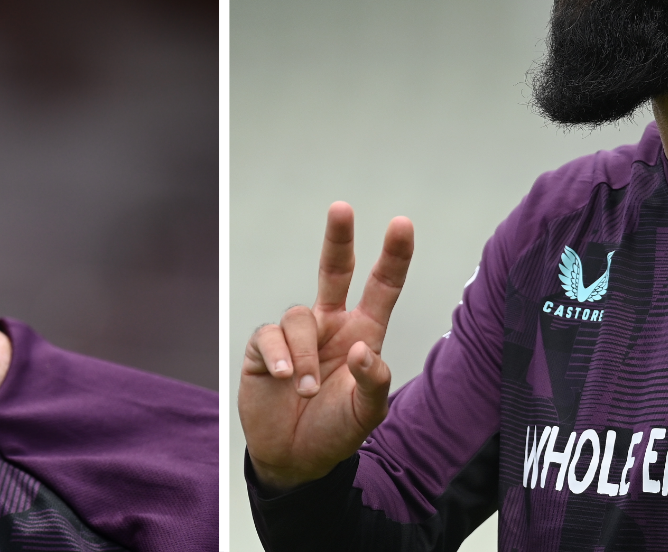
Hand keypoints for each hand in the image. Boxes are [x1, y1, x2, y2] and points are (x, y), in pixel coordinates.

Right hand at [239, 202, 413, 491]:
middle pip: (334, 271)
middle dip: (338, 239)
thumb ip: (373, 382)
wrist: (294, 459)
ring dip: (303, 354)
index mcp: (362, 334)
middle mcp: (330, 326)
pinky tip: (283, 380)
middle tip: (341, 208)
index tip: (401, 224)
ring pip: (298, 317)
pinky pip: (270, 336)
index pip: (381, 288)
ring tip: (304, 388)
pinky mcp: (265, 348)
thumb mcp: (366, 415)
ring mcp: (297, 336)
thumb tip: (362, 349)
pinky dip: (280, 357)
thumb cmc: (334, 432)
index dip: (393, 257)